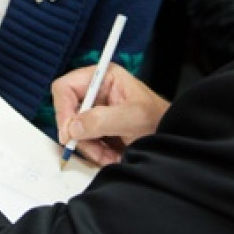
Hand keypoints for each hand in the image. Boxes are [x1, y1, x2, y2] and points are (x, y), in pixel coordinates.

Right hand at [52, 63, 169, 165]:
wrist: (171, 140)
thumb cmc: (160, 120)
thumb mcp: (134, 118)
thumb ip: (103, 119)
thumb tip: (74, 126)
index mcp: (103, 77)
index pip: (66, 87)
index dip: (63, 109)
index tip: (69, 132)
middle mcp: (95, 92)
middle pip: (67, 113)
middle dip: (80, 135)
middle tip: (95, 148)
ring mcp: (95, 111)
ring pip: (74, 132)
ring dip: (90, 148)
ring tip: (110, 154)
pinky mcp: (97, 129)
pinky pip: (84, 143)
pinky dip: (96, 153)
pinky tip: (112, 155)